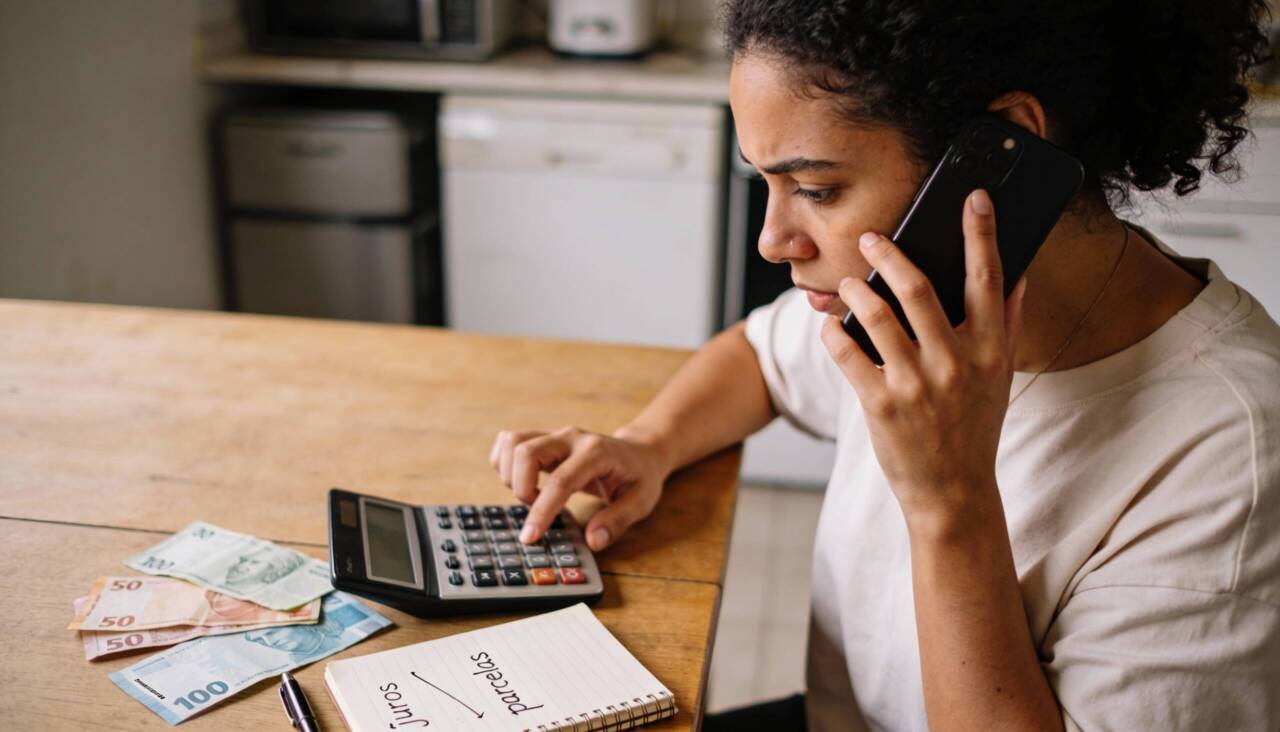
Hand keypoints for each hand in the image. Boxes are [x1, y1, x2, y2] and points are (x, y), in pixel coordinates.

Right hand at [488, 426, 669, 550]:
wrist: (640, 453)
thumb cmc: (640, 478)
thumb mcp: (641, 502)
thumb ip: (617, 521)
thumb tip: (593, 541)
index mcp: (596, 453)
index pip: (561, 481)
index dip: (542, 511)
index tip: (529, 537)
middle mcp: (571, 438)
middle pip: (526, 452)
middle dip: (520, 489)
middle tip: (537, 512)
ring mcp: (555, 435)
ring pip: (512, 443)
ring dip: (509, 475)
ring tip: (531, 496)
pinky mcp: (544, 439)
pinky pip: (509, 442)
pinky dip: (504, 463)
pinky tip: (522, 482)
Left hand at [819, 189, 1027, 528]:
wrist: (953, 493)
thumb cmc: (974, 429)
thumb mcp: (1000, 379)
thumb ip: (1007, 325)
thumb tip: (1017, 275)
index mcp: (991, 351)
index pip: (988, 278)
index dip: (981, 233)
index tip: (973, 198)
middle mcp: (955, 363)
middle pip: (918, 287)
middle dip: (889, 252)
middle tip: (870, 238)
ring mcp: (916, 384)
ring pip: (875, 314)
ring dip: (855, 290)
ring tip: (848, 284)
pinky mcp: (880, 404)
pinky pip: (848, 352)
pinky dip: (834, 332)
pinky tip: (832, 325)